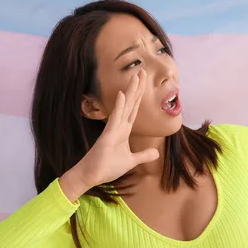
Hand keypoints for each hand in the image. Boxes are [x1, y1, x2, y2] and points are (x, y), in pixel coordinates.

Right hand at [68, 69, 159, 189]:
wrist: (91, 176)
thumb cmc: (107, 167)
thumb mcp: (131, 161)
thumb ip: (143, 155)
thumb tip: (156, 152)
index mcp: (124, 130)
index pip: (134, 109)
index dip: (140, 96)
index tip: (144, 81)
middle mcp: (118, 126)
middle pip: (131, 103)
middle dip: (137, 88)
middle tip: (143, 71)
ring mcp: (112, 129)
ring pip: (124, 107)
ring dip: (130, 91)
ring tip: (136, 76)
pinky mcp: (107, 136)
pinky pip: (114, 119)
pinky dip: (119, 106)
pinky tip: (122, 94)